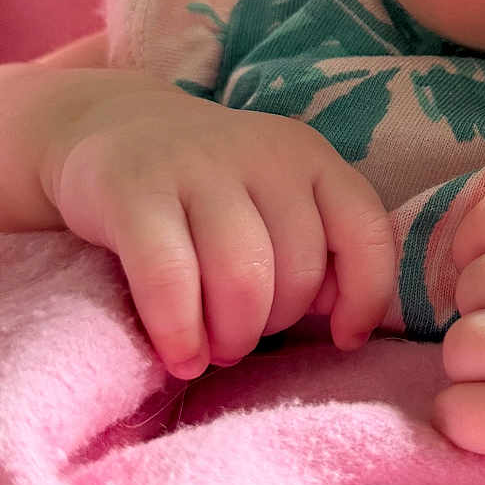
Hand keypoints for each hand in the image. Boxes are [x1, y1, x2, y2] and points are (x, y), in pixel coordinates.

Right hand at [44, 81, 394, 377]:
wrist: (118, 128)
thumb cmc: (214, 189)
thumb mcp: (278, 202)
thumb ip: (318, 249)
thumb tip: (343, 321)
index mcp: (311, 157)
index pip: (366, 230)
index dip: (366, 295)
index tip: (344, 338)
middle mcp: (263, 154)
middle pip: (297, 269)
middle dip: (275, 325)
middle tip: (242, 337)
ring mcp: (197, 166)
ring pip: (242, 277)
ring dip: (232, 335)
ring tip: (213, 350)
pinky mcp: (133, 189)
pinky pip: (169, 277)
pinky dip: (180, 331)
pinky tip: (180, 355)